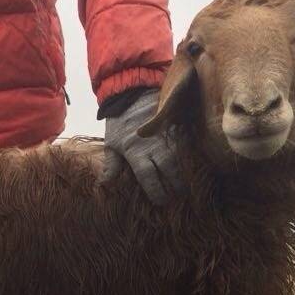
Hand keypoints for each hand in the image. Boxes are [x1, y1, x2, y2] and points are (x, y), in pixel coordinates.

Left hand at [103, 89, 181, 204]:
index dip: (156, 191)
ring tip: (185, 188)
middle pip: (168, 170)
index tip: (160, 202)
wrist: (131, 93)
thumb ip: (112, 165)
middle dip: (174, 186)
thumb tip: (104, 184)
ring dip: (183, 175)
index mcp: (135, 152)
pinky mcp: (174, 127)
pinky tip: (190, 169)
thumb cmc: (119, 122)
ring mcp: (165, 136)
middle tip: (176, 197)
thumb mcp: (111, 143)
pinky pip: (185, 146)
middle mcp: (152, 146)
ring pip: (179, 159)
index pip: (148, 177)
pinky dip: (188, 158)